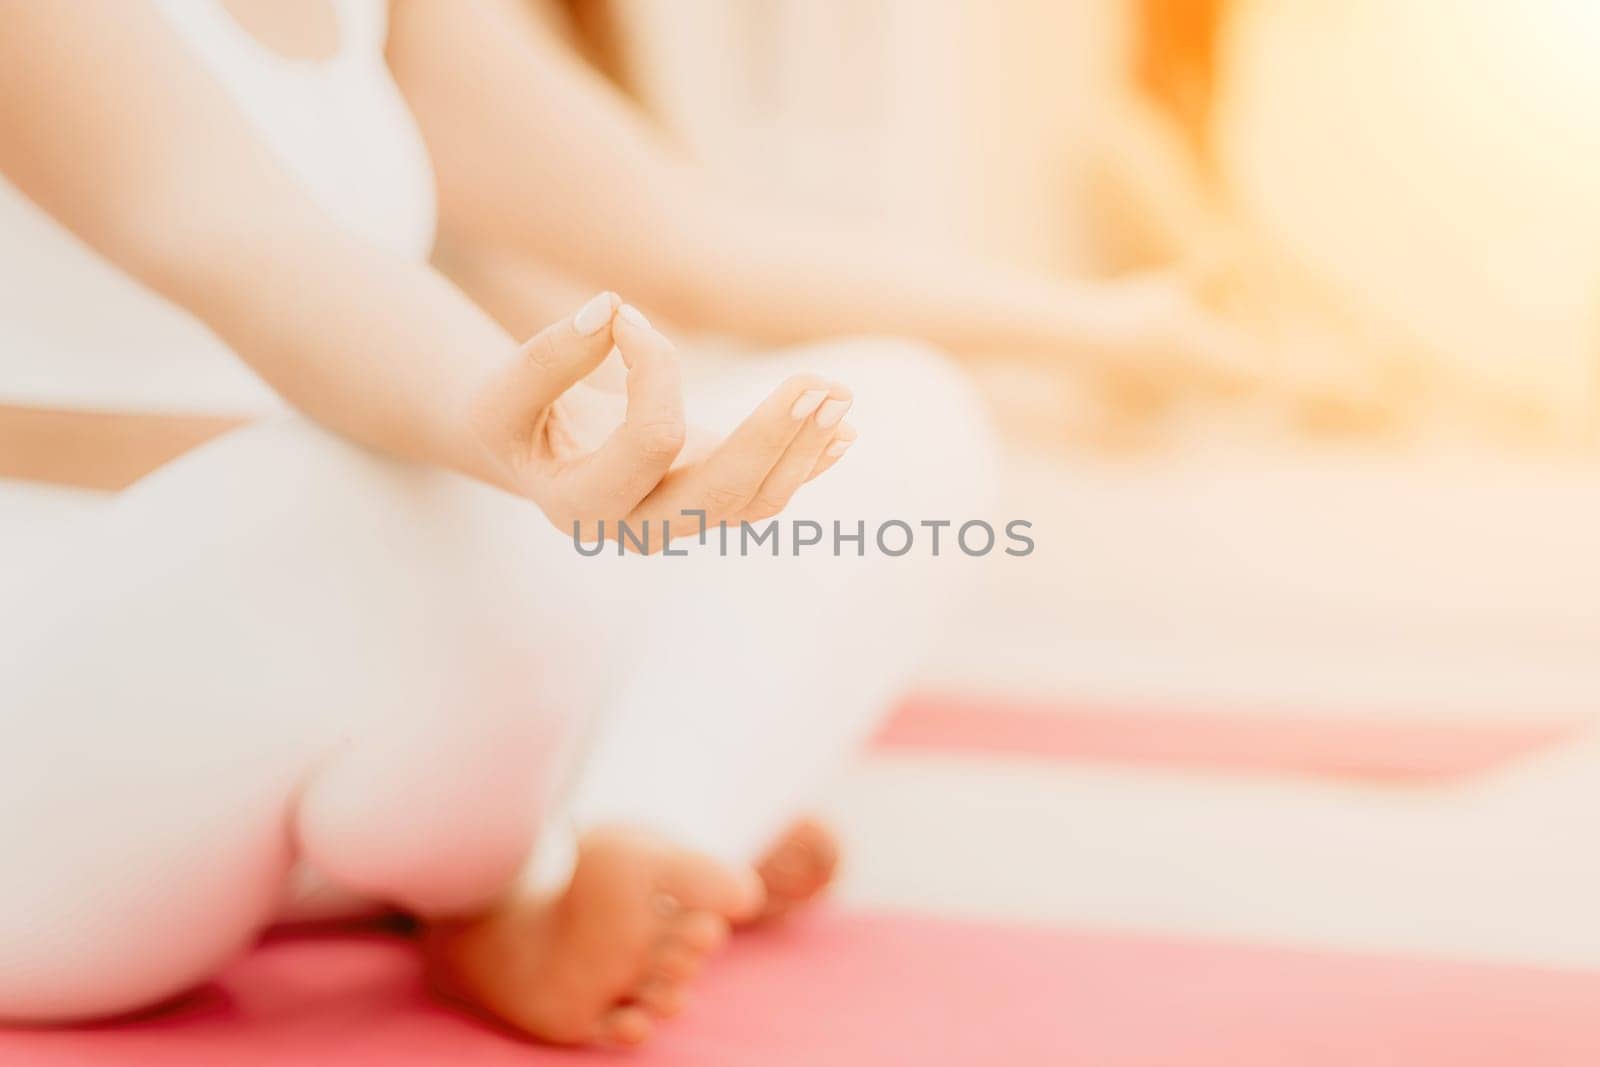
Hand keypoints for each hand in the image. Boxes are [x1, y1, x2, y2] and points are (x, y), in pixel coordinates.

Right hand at [466, 294, 855, 549]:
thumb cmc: (521, 420)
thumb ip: (549, 356)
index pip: (649, 441)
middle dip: (774, 438)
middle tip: (819, 385)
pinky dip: (809, 462)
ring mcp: (683, 521)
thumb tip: (610, 309)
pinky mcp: (712, 502)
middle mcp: (639, 528)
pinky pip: (770, 495)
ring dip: (805, 448)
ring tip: (838, 394)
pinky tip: (846, 429)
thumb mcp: (506, 392)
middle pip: (723, 496)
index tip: (625, 313)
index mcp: (581, 507)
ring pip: (759, 502)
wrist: (539, 454)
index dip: (653, 368)